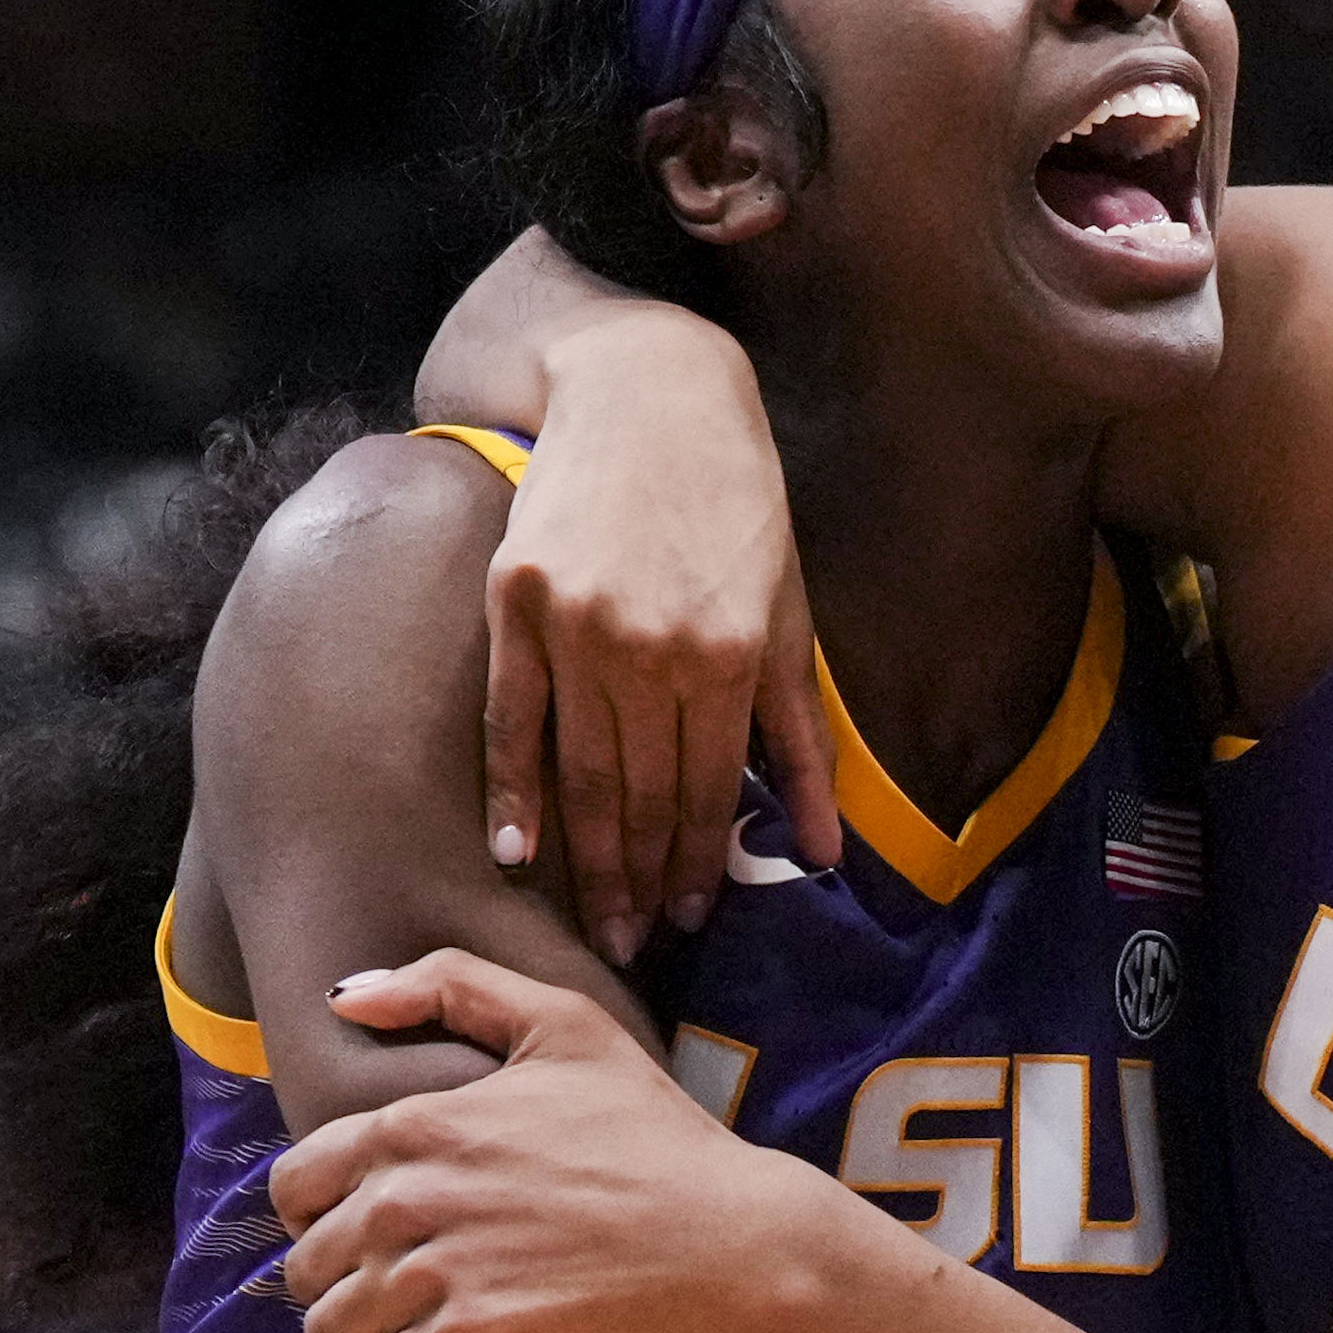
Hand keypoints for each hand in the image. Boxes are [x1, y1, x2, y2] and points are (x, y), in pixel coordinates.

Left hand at [271, 950, 834, 1332]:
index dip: (313, 1212)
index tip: (345, 1231)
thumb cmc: (656, 1130)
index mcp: (418, 1122)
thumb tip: (345, 999)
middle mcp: (410, 1195)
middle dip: (330, 1283)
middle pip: (308, 1261)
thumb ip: (452, 985)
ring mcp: (439, 1271)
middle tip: (372, 1296)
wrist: (736, 1236)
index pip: (297, 1180)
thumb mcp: (566, 1024)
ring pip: (333, 1329)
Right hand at [473, 315, 838, 969]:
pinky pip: (510, 720)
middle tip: (634, 944)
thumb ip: (801, 736)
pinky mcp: (515, 601)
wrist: (647, 388)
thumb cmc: (735, 498)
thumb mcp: (789, 609)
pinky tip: (516, 854)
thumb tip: (822, 852)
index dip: (699, 865)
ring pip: (579, 774)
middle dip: (642, 880)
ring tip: (594, 919)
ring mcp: (576, 627)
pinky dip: (513, 791)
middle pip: (641, 797)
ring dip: (588, 859)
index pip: (709, 793)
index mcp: (731, 654)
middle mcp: (652, 650)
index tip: (691, 918)